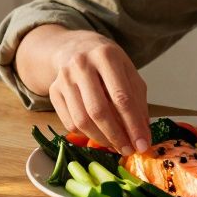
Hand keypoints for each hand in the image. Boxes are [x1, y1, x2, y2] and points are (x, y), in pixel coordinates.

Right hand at [43, 28, 150, 155]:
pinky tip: (99, 135)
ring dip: (101, 139)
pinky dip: (86, 134)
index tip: (142, 144)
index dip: (133, 124)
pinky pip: (69, 122)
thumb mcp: (128, 73)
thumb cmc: (107, 63)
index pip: (121, 97)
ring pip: (82, 120)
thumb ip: (138, 102)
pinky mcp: (53, 91)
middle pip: (99, 110)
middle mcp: (82, 65)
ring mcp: (64, 78)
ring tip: (116, 145)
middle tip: (128, 149)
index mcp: (106, 56)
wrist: (75, 47)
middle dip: (116, 136)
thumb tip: (143, 136)